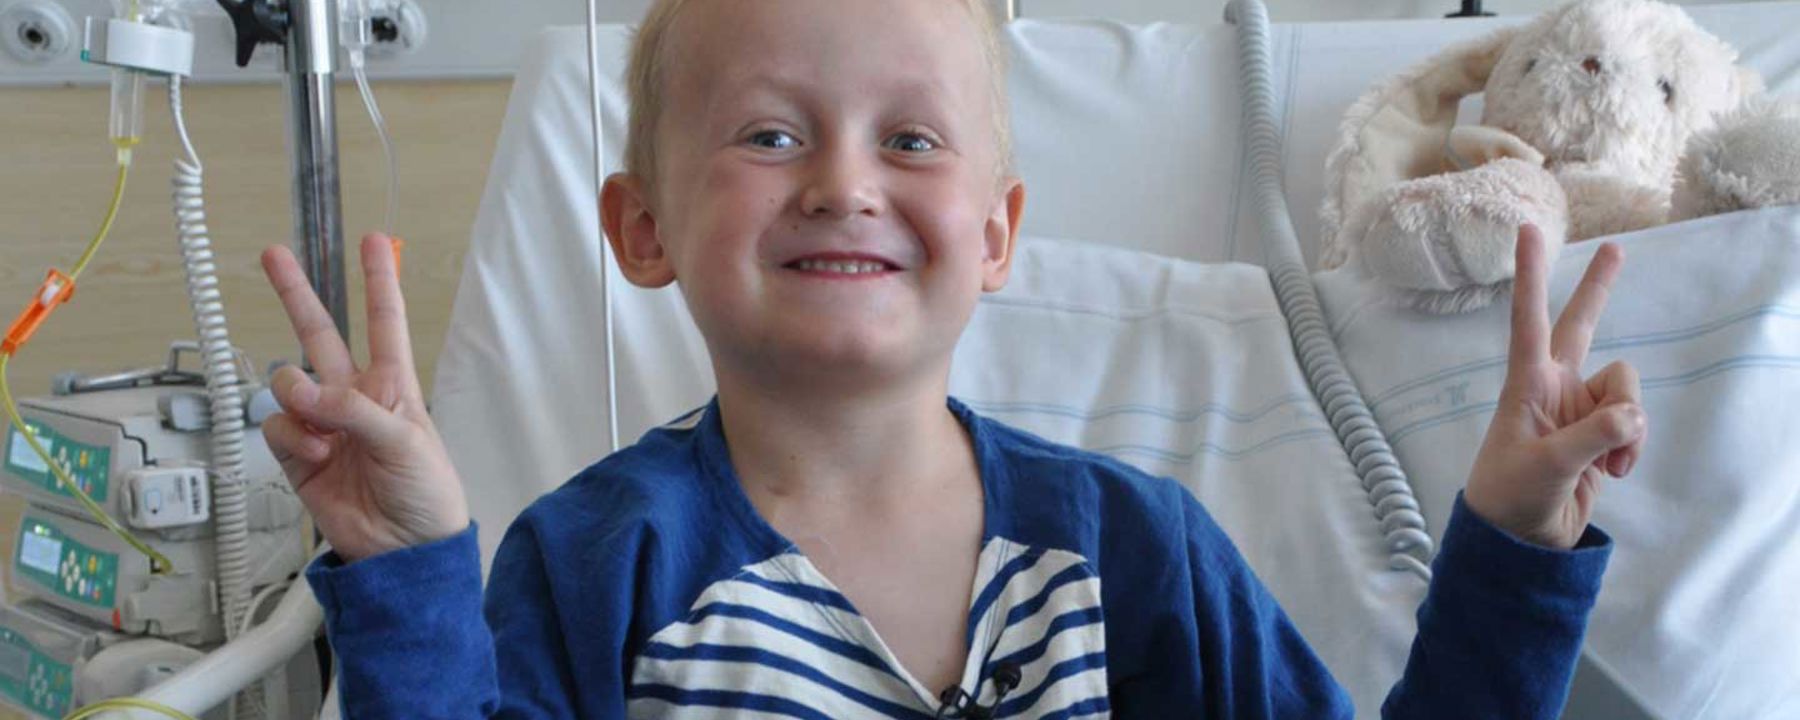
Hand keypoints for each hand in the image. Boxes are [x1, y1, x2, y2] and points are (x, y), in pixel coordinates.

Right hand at [260, 234, 468, 562]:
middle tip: (272, 254)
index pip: (384, 322)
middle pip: (319, 334)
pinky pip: (276, 427)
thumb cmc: (427, 494)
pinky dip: (290, 437)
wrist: (406, 550)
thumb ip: (355, 410)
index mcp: (393, 385)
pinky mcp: (297, 456)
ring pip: (287, 383)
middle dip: (296, 293)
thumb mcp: (407, 441)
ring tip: (321, 433)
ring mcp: (322, 425)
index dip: (379, 280)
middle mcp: (354, 397)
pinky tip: (313, 455)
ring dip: (298, 399)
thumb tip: (303, 392)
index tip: (372, 241)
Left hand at [1464, 225, 1647, 548]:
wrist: (1520, 540)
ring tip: (1607, 462)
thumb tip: (1630, 417)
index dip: (1530, 274)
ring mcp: (1580, 408)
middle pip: (1581, 326)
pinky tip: (1614, 470)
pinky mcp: (1601, 434)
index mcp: (1527, 384)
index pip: (1529, 319)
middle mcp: (1555, 387)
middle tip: (1615, 247)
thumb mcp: (1545, 467)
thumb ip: (1590, 438)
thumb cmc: (1511, 497)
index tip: (1529, 230)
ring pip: (1626, 389)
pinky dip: (1632, 445)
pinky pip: (1634, 423)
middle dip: (1598, 289)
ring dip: (1628, 425)